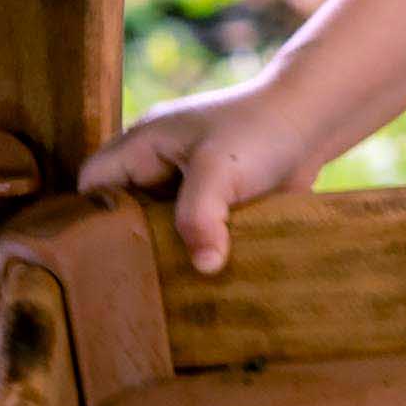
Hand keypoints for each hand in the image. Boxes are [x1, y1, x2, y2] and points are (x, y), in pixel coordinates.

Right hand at [74, 74, 326, 275]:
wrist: (315, 119)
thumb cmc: (261, 130)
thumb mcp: (219, 170)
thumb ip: (199, 217)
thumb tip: (203, 266)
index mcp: (143, 144)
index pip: (92, 183)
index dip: (89, 217)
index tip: (100, 257)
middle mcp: (159, 163)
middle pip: (123, 210)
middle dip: (129, 242)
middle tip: (133, 281)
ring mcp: (188, 182)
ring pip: (158, 224)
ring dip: (166, 249)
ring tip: (164, 286)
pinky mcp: (216, 201)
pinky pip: (193, 230)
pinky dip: (195, 248)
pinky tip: (201, 276)